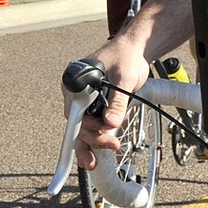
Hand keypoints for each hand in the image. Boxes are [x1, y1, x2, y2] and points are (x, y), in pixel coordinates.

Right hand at [69, 32, 151, 172]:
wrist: (132, 51)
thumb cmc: (125, 57)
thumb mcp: (123, 78)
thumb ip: (117, 101)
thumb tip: (110, 122)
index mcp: (76, 83)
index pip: (75, 111)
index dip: (86, 126)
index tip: (99, 134)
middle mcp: (76, 94)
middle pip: (78, 123)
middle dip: (93, 137)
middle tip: (112, 144)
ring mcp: (84, 102)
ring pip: (82, 128)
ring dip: (93, 142)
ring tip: (107, 150)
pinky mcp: (93, 108)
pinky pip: (90, 127)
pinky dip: (93, 140)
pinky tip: (94, 156)